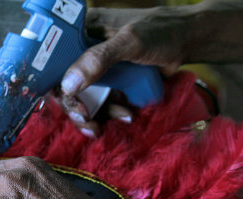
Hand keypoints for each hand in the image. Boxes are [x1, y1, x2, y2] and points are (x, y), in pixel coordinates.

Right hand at [60, 6, 190, 135]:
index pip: (55, 64)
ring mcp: (98, 71)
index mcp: (80, 34)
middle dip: (77, 108)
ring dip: (97, 115)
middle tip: (88, 121)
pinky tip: (128, 114)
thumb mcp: (128, 42)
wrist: (187, 41)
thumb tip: (68, 86)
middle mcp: (83, 53)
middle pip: (67, 87)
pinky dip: (112, 114)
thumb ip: (98, 60)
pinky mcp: (112, 84)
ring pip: (85, 99)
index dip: (58, 87)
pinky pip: (102, 104)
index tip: (73, 103)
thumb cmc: (159, 32)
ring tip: (118, 118)